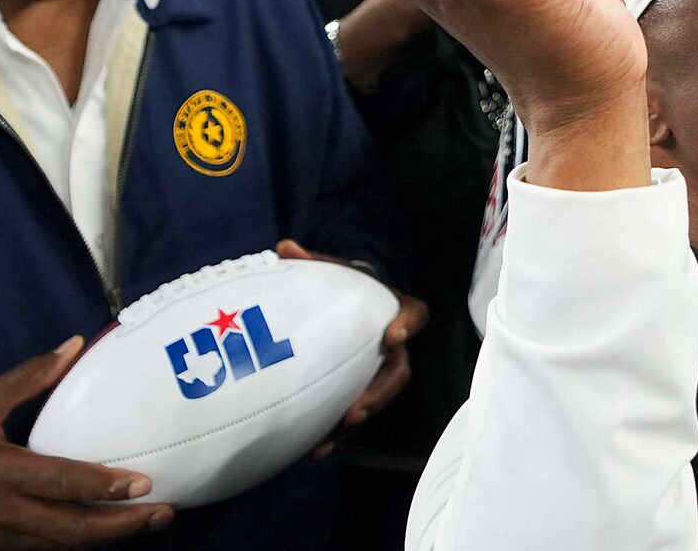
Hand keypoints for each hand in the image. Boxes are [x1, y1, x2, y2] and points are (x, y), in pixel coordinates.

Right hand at [0, 338, 170, 543]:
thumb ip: (27, 379)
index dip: (102, 487)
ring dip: (101, 539)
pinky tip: (100, 531)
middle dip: (118, 527)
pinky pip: (36, 549)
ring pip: (54, 546)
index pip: (57, 483)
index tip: (143, 485)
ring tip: (145, 523)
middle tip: (163, 513)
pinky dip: (72, 542)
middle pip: (66, 529)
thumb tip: (73, 345)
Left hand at [271, 242, 423, 451]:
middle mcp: (392, 345)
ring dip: (357, 421)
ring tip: (332, 438)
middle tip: (355, 411)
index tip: (392, 334)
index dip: (407, 324)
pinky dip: (339, 433)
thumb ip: (313, 263)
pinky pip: (357, 414)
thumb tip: (284, 248)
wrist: (348, 308)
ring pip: (378, 399)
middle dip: (379, 394)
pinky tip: (316, 449)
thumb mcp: (332, 273)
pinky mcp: (361, 391)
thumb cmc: (344, 289)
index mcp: (393, 310)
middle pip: (398, 371)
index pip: (413, 314)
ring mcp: (378, 371)